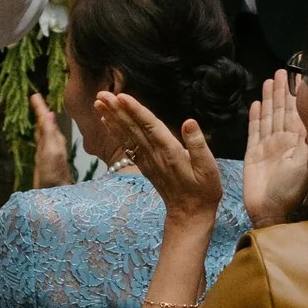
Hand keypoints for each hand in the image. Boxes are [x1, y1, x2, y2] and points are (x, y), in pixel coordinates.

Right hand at [29, 92, 73, 186]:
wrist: (54, 195)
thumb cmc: (53, 174)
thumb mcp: (51, 151)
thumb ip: (49, 133)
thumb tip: (49, 115)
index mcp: (55, 139)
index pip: (46, 118)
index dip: (40, 107)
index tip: (34, 95)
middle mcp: (53, 144)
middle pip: (45, 122)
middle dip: (41, 111)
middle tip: (35, 99)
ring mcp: (48, 152)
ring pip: (43, 131)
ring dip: (40, 120)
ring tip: (36, 110)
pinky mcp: (43, 161)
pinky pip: (40, 141)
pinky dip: (38, 132)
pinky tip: (37, 132)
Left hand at [92, 88, 226, 227]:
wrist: (189, 214)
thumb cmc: (203, 190)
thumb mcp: (208, 168)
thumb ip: (198, 144)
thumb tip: (189, 122)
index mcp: (170, 151)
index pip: (149, 126)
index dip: (135, 111)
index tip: (121, 96)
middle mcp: (154, 154)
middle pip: (133, 128)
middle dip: (117, 110)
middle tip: (101, 94)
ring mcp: (147, 160)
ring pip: (126, 135)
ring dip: (112, 118)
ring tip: (98, 103)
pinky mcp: (144, 165)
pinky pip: (127, 145)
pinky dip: (115, 132)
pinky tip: (106, 121)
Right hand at [242, 69, 307, 227]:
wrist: (271, 211)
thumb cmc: (292, 191)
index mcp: (300, 143)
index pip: (300, 113)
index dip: (299, 95)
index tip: (301, 77)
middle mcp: (285, 142)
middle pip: (283, 110)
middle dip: (282, 90)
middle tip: (281, 71)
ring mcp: (268, 147)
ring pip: (269, 116)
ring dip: (269, 99)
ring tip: (269, 81)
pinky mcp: (253, 153)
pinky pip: (254, 130)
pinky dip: (255, 117)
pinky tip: (256, 104)